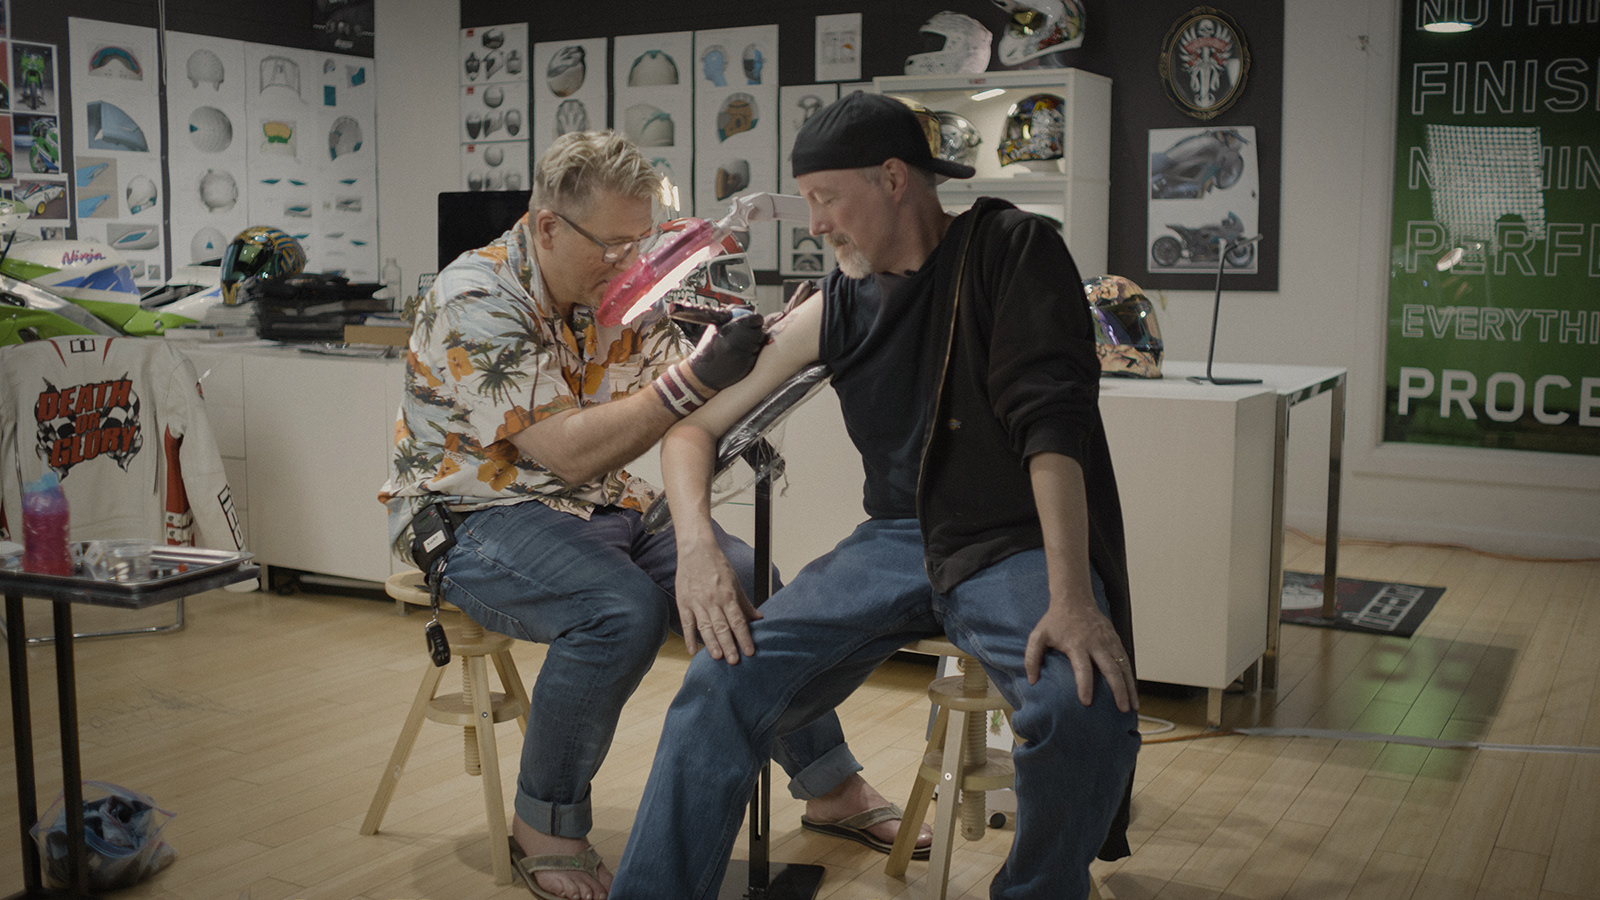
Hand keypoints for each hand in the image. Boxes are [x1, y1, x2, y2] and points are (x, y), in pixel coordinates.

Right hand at [675, 542, 761, 662]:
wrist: (695, 549)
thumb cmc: (717, 565)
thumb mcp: (735, 582)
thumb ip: (745, 603)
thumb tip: (758, 618)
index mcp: (727, 594)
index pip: (738, 621)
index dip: (744, 638)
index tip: (750, 652)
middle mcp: (712, 600)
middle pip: (722, 627)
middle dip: (729, 646)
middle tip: (734, 661)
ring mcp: (697, 602)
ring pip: (705, 627)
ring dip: (711, 644)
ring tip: (717, 657)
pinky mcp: (683, 602)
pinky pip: (687, 623)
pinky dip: (689, 638)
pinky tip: (693, 651)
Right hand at [683, 312, 764, 390]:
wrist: (703, 372)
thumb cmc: (710, 346)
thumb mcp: (717, 325)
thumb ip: (734, 312)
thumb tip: (752, 308)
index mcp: (731, 326)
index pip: (756, 318)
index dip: (756, 321)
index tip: (752, 324)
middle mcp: (738, 339)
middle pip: (760, 332)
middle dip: (755, 334)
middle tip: (745, 338)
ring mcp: (744, 353)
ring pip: (760, 344)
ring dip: (754, 345)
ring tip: (739, 348)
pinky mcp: (747, 365)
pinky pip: (757, 356)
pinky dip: (751, 356)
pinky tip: (739, 357)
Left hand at [1024, 603, 1137, 712]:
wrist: (1074, 599)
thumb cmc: (1055, 620)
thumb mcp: (1038, 636)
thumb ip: (1032, 658)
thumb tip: (1032, 681)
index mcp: (1076, 644)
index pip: (1083, 668)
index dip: (1085, 685)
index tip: (1086, 702)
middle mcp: (1096, 644)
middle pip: (1110, 669)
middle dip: (1118, 691)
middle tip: (1121, 710)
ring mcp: (1108, 642)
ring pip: (1123, 666)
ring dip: (1129, 687)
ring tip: (1133, 707)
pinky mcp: (1116, 640)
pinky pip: (1126, 661)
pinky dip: (1131, 677)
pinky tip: (1133, 692)